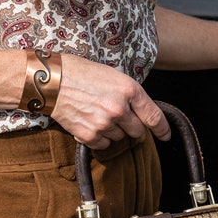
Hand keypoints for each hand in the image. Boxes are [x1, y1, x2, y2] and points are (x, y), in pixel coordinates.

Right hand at [51, 54, 170, 148]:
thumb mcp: (112, 75)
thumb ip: (129, 94)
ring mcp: (104, 123)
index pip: (154, 116)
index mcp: (129, 90)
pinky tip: (88, 120)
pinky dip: (98, 137)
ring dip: (112, 130)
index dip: (162, 129)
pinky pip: (103, 145)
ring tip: (96, 112)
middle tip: (115, 114)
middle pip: (137, 131)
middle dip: (130, 125)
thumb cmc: (81, 72)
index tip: (165, 135)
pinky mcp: (88, 135)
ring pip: (119, 138)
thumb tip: (140, 112)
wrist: (52, 80)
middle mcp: (119, 108)